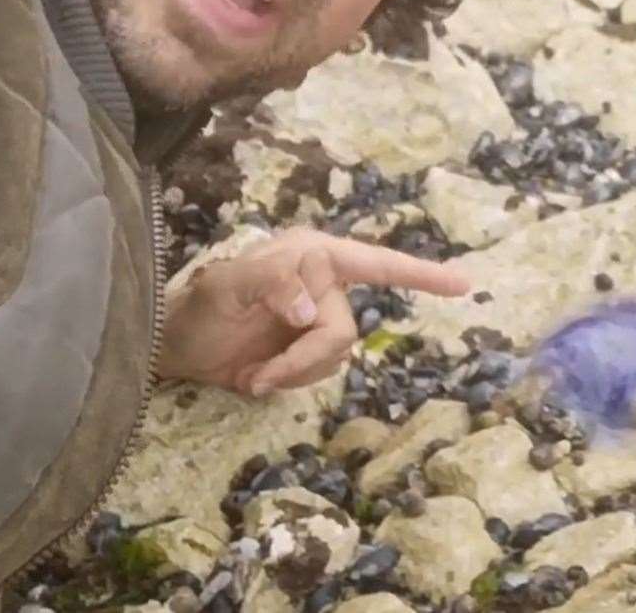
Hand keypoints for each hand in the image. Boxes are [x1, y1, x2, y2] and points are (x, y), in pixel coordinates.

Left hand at [156, 228, 468, 395]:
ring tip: (253, 373)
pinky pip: (320, 372)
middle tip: (260, 375)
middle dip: (303, 359)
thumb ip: (270, 283)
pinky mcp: (306, 351)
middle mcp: (323, 283)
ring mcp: (317, 318)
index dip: (420, 274)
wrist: (172, 346)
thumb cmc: (196, 304)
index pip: (375, 262)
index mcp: (313, 255)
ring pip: (335, 356)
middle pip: (344, 330)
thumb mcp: (224, 285)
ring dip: (293, 372)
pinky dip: (289, 380)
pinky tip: (257, 376)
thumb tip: (310, 308)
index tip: (464, 284)